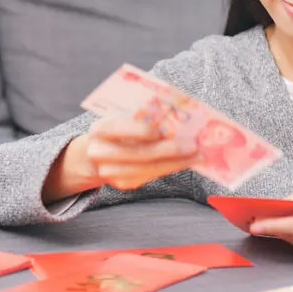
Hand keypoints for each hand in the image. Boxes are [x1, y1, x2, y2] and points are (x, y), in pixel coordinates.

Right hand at [43, 116, 200, 202]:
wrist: (96, 153)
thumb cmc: (118, 128)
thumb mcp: (123, 116)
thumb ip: (141, 114)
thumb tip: (172, 108)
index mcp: (100, 129)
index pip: (120, 129)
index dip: (143, 130)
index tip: (169, 128)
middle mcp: (100, 152)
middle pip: (138, 153)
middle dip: (169, 150)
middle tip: (193, 145)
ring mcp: (110, 172)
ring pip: (147, 169)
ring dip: (175, 162)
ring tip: (196, 155)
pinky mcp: (123, 183)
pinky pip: (150, 175)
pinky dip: (170, 168)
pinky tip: (186, 161)